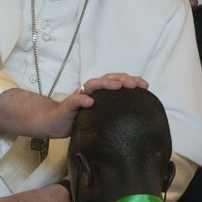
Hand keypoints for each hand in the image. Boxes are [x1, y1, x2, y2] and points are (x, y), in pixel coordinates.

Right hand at [0, 73, 147, 138]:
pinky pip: (76, 99)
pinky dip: (83, 99)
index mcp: (101, 92)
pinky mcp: (69, 104)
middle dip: (122, 79)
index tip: (146, 86)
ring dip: (106, 83)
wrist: (54, 123)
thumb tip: (138, 118)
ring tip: (117, 86)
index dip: (132, 81)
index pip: (118, 82)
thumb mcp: (101, 116)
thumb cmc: (80, 120)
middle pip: (108, 78)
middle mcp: (91, 90)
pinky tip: (91, 102)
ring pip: (94, 84)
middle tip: (134, 84)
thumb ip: (114, 112)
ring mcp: (80, 95)